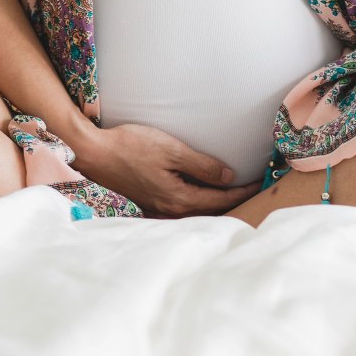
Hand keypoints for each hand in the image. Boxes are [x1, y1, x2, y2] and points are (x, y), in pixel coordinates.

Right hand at [75, 120, 261, 218]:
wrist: (95, 152)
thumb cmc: (131, 146)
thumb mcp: (171, 149)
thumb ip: (201, 165)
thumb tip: (229, 177)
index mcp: (179, 198)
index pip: (220, 199)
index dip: (242, 192)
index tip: (260, 184)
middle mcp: (170, 209)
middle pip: (210, 209)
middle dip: (232, 200)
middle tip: (253, 189)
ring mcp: (159, 207)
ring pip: (196, 209)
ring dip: (215, 201)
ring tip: (233, 191)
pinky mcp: (150, 201)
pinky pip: (182, 205)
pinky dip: (198, 200)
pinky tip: (201, 191)